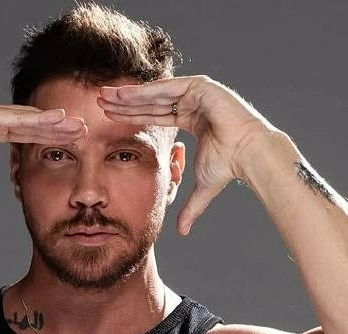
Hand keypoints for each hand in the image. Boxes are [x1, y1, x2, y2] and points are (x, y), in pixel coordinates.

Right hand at [0, 102, 86, 213]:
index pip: (27, 135)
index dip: (49, 137)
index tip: (71, 140)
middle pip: (31, 124)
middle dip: (56, 126)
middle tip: (81, 128)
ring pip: (25, 117)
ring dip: (50, 119)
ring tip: (73, 121)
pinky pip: (12, 117)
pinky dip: (33, 117)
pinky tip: (53, 118)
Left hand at [98, 75, 278, 234]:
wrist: (248, 155)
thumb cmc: (229, 166)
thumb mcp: (202, 187)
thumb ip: (190, 207)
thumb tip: (182, 232)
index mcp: (191, 119)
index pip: (154, 116)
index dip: (131, 117)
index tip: (109, 117)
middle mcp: (192, 104)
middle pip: (150, 102)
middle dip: (124, 102)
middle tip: (99, 101)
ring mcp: (197, 93)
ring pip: (156, 93)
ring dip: (129, 94)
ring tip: (105, 95)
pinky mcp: (201, 87)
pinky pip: (167, 88)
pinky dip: (145, 90)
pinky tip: (123, 93)